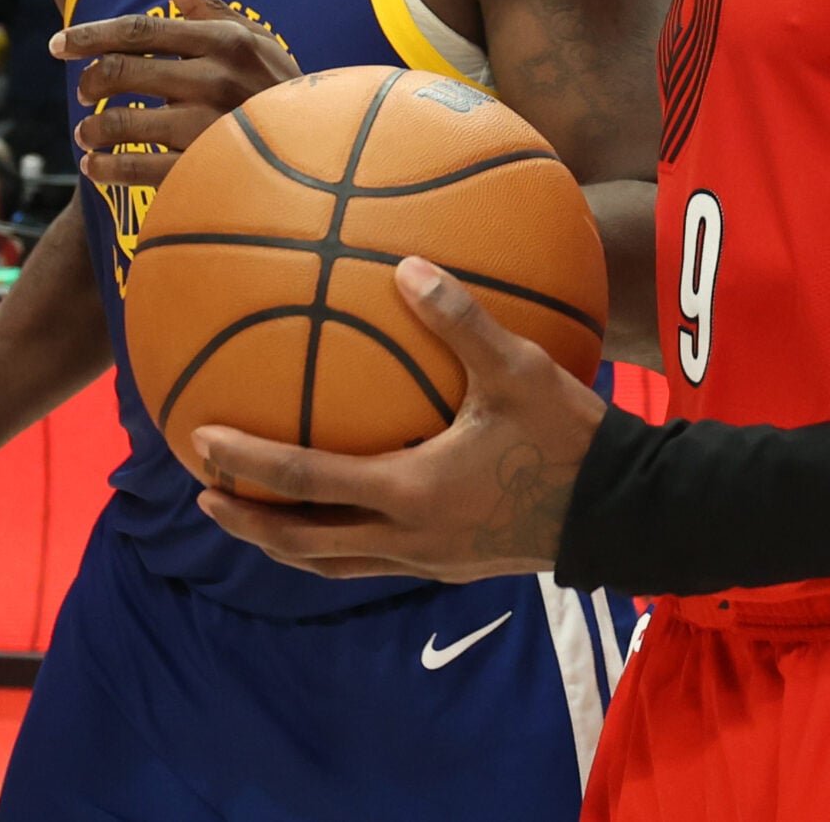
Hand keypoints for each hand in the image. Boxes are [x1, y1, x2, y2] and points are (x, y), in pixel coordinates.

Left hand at [51, 0, 299, 187]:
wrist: (323, 151)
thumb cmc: (278, 86)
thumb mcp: (253, 39)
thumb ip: (205, 5)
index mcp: (223, 41)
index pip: (140, 31)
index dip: (90, 35)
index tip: (58, 44)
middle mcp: (214, 79)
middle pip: (121, 71)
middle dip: (90, 82)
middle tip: (83, 92)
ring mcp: (209, 126)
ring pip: (122, 122)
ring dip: (93, 128)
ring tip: (88, 133)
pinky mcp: (204, 170)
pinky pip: (137, 169)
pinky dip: (106, 168)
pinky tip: (96, 166)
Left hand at [192, 259, 608, 582]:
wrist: (629, 514)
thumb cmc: (573, 441)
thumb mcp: (519, 370)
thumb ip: (460, 319)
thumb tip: (407, 265)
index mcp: (412, 492)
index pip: (307, 483)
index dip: (248, 464)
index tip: (199, 441)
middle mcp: (410, 538)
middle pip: (305, 544)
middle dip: (248, 522)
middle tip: (202, 492)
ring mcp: (430, 560)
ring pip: (336, 564)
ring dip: (287, 540)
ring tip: (251, 514)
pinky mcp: (452, 565)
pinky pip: (374, 558)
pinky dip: (338, 539)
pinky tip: (342, 505)